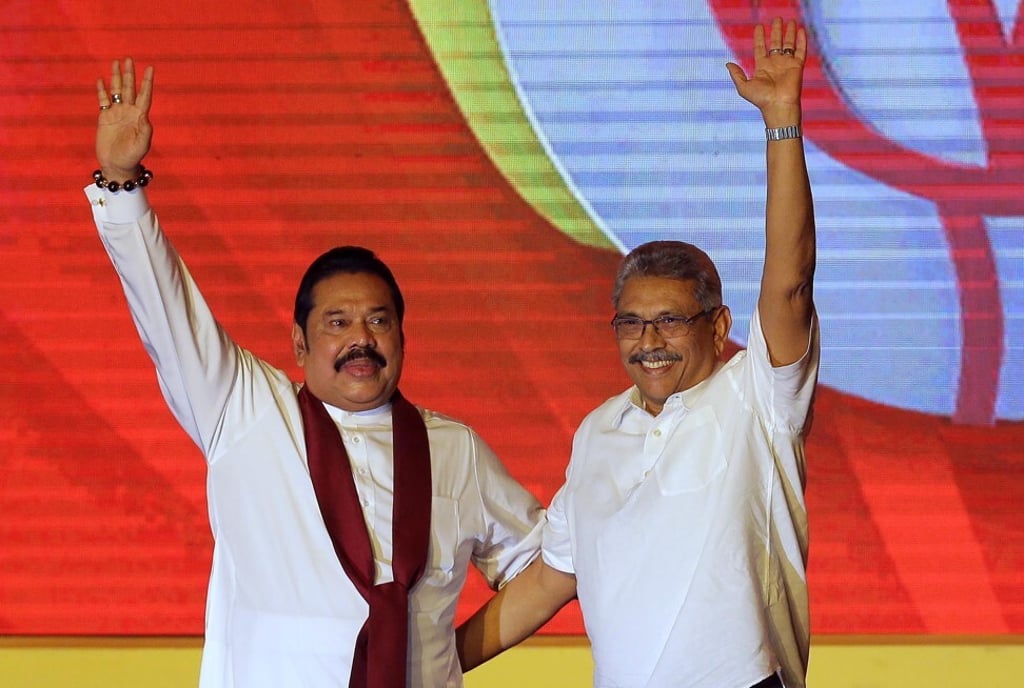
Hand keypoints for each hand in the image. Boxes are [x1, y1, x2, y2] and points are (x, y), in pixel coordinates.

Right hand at [95, 58, 153, 181]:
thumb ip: (144, 130)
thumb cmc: (131, 157)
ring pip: (117, 91)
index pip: (145, 95)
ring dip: (116, 77)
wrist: (116, 165)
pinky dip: (102, 90)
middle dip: (130, 74)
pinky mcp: (105, 117)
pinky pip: (103, 100)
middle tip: (128, 58)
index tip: (150, 68)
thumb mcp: (141, 144)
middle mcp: (129, 112)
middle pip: (130, 88)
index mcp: (140, 117)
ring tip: (116, 62)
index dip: (147, 82)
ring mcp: (116, 113)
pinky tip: (101, 80)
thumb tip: (143, 114)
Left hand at [725, 17, 805, 127]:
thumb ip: (736, 74)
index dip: (760, 37)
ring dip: (789, 32)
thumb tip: (728, 63)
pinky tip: (801, 30)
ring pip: (789, 44)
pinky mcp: (797, 66)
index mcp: (762, 67)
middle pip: (776, 42)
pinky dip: (801, 40)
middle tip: (777, 19)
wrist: (778, 106)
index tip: (759, 26)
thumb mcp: (743, 87)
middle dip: (776, 30)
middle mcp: (775, 63)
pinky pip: (800, 50)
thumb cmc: (761, 99)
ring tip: (790, 20)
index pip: (761, 47)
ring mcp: (786, 64)